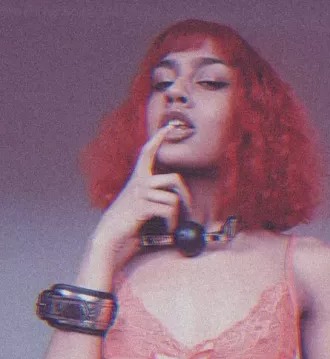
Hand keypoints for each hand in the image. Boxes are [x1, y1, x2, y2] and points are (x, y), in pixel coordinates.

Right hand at [91, 126, 190, 269]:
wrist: (112, 233)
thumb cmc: (127, 219)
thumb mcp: (137, 201)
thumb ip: (150, 194)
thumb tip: (173, 197)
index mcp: (138, 177)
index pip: (147, 152)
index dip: (159, 137)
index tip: (170, 125)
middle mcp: (139, 182)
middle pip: (173, 179)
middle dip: (185, 194)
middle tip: (188, 208)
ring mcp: (140, 194)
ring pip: (173, 198)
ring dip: (177, 215)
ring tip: (172, 224)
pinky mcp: (142, 207)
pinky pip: (168, 210)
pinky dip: (172, 222)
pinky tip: (168, 228)